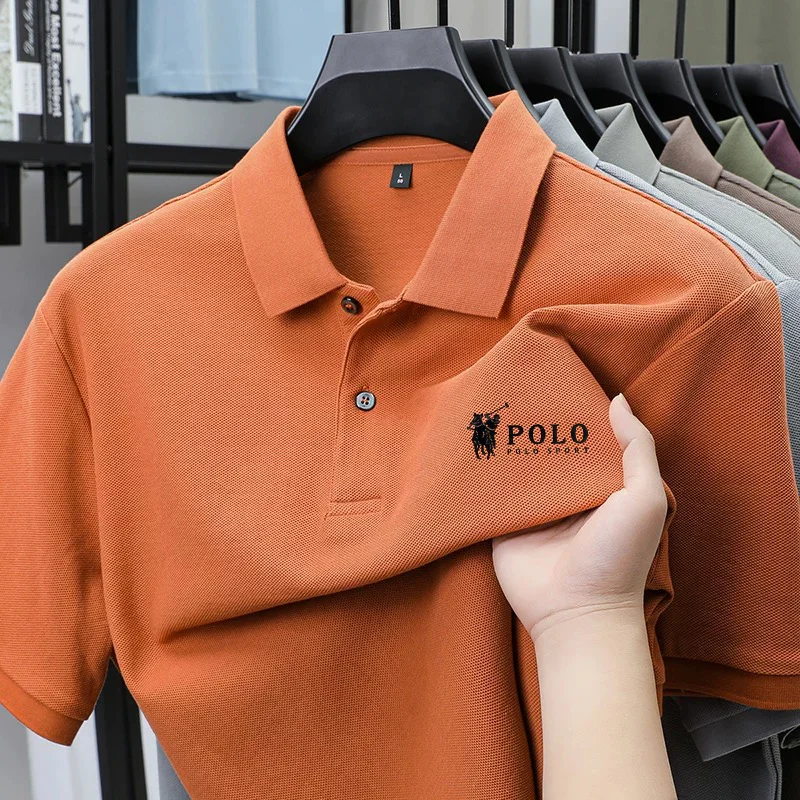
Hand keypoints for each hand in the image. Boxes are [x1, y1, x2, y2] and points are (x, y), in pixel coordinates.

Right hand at [492, 393, 667, 641]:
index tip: (555, 380)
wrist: (576, 612)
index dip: (574, 412)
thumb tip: (617, 399)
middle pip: (548, 448)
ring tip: (489, 408)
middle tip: (515, 389)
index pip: (586, 438)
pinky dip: (483, 473)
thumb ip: (637, 448)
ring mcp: (534, 509)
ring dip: (507, 443)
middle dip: (535, 423)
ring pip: (518, 466)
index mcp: (602, 485)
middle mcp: (567, 494)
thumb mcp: (644, 498)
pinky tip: (471, 444)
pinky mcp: (505, 524)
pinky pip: (492, 493)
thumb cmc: (619, 556)